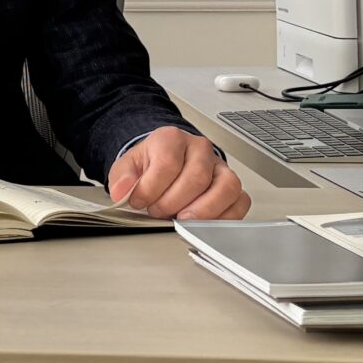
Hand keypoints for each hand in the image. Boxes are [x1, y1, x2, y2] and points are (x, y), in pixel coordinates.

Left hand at [109, 126, 248, 218]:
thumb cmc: (150, 165)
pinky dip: (225, 217)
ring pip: (226, 187)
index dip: (151, 188)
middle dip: (174, 202)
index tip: (139, 201)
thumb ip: (122, 178)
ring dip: (203, 211)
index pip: (168, 163)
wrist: (165, 162)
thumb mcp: (128, 166)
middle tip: (159, 212)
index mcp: (172, 139)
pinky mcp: (231, 185)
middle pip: (197, 177)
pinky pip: (240, 201)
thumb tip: (122, 191)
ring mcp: (220, 167)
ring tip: (182, 220)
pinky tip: (205, 224)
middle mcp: (200, 149)